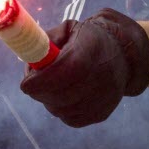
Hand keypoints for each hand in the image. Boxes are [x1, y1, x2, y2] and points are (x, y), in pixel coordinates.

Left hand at [20, 8, 148, 127]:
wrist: (122, 55)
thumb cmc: (88, 40)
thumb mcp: (68, 29)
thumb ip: (45, 41)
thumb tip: (28, 59)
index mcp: (90, 49)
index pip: (64, 70)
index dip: (40, 80)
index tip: (26, 83)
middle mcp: (101, 76)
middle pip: (59, 95)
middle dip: (39, 92)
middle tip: (33, 84)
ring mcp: (103, 98)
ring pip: (61, 110)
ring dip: (49, 101)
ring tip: (51, 87)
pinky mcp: (101, 114)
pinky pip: (70, 119)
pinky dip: (61, 109)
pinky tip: (64, 96)